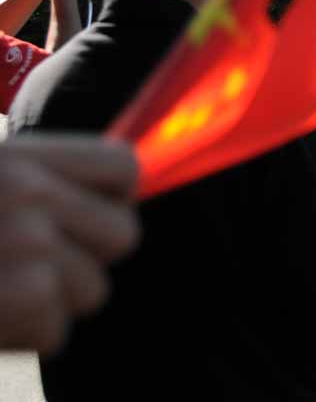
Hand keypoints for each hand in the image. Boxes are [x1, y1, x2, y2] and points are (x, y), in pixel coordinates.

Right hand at [0, 136, 138, 353]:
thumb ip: (43, 181)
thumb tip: (122, 197)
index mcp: (18, 157)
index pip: (124, 167)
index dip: (114, 198)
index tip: (80, 215)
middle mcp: (28, 191)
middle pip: (123, 234)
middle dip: (86, 257)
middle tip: (34, 265)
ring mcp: (28, 242)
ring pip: (93, 289)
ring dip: (52, 303)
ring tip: (2, 291)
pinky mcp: (27, 295)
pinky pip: (57, 331)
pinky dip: (23, 336)